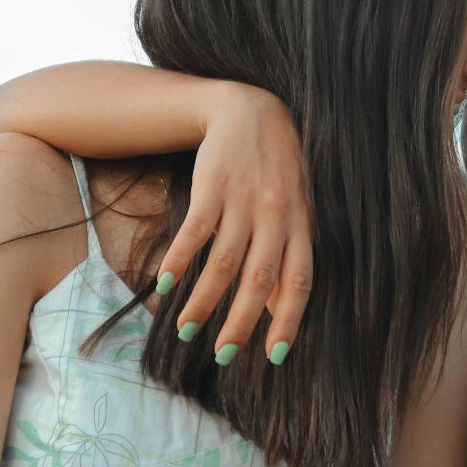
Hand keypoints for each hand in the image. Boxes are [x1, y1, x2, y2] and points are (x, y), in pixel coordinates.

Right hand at [157, 86, 312, 362]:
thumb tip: (280, 311)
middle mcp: (276, 216)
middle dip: (241, 323)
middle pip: (259, 279)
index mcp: (300, 226)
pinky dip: (180, 260)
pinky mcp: (212, 186)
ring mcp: (244, 200)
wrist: (250, 109)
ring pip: (224, 262)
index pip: (298, 282)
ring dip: (204, 302)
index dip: (289, 320)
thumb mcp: (293, 211)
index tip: (274, 356)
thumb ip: (288, 257)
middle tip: (222, 357)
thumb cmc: (276, 170)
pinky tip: (165, 285)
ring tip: (186, 331)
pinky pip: (195, 231)